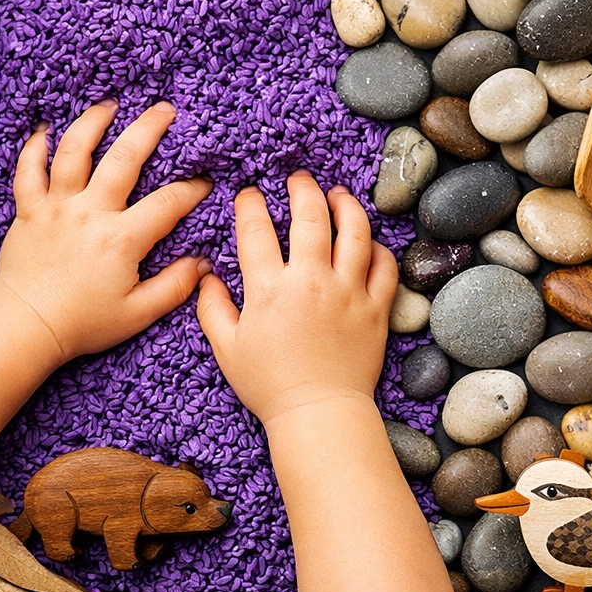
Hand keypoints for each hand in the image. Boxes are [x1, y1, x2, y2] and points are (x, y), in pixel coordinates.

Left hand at [0, 101, 212, 368]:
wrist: (23, 329)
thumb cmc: (82, 323)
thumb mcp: (138, 312)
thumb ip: (175, 285)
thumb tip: (204, 263)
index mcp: (121, 237)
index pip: (169, 202)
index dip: (193, 188)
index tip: (206, 181)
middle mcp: (90, 213)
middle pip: (124, 158)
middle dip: (149, 129)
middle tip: (165, 110)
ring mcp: (56, 208)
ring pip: (73, 152)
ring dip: (93, 123)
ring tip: (110, 105)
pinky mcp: (29, 213)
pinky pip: (28, 172)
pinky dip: (34, 148)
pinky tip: (44, 131)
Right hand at [197, 173, 398, 426]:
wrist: (318, 413)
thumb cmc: (269, 384)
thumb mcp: (227, 348)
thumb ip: (212, 307)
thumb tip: (207, 275)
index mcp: (270, 289)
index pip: (257, 231)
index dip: (250, 205)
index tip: (249, 194)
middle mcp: (312, 281)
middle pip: (310, 217)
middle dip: (302, 189)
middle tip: (298, 179)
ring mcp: (349, 292)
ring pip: (354, 232)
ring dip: (346, 205)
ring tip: (339, 194)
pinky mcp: (376, 306)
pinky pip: (385, 266)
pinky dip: (378, 248)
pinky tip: (369, 241)